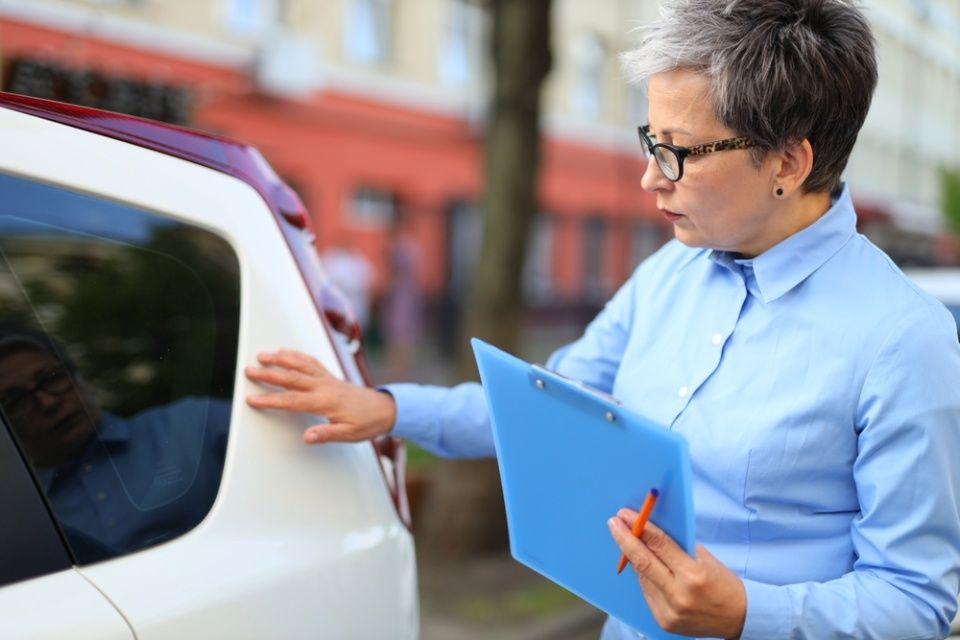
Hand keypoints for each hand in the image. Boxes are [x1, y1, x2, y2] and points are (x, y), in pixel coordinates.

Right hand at [245, 349, 396, 444]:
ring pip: (300, 364)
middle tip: (248, 370)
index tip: (252, 399)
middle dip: (268, 373)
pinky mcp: (330, 376)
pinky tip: (285, 352)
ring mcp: (327, 379)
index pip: (292, 401)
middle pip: (291, 377)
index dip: (270, 400)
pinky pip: (311, 362)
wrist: (386, 409)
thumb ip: (326, 434)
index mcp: (325, 402)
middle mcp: (324, 386)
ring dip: (280, 359)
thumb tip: (306, 437)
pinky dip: (297, 355)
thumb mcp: (349, 435)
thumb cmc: (367, 423)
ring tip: (261, 355)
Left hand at [608, 510, 745, 638]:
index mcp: (693, 575)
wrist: (739, 617)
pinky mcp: (663, 621)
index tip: (625, 514)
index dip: (640, 526)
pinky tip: (644, 566)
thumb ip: (677, 547)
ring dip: (633, 558)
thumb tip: (648, 530)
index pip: (659, 544)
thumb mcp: (705, 559)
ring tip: (628, 541)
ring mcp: (669, 612)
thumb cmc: (722, 582)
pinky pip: (647, 593)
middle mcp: (679, 595)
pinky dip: (644, 577)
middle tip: (613, 523)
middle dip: (624, 539)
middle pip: (643, 562)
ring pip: (642, 577)